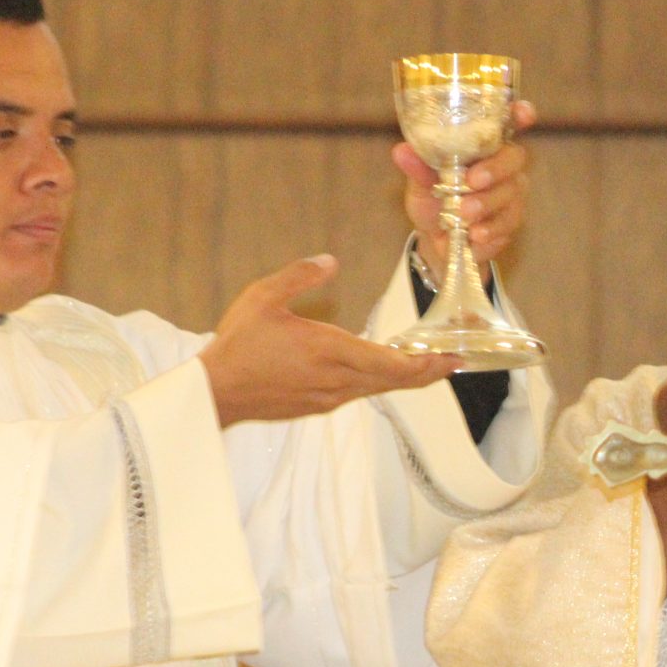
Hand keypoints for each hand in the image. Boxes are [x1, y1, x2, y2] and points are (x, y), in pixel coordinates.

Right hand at [200, 255, 460, 425]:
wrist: (214, 393)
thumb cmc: (238, 344)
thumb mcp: (264, 297)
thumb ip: (299, 276)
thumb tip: (330, 260)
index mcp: (329, 350)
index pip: (391, 362)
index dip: (425, 363)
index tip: (450, 356)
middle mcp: (336, 379)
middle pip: (394, 380)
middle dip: (427, 371)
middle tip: (453, 361)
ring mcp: (328, 397)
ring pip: (378, 389)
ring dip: (404, 377)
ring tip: (425, 364)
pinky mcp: (317, 405)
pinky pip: (358, 393)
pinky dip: (379, 382)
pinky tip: (380, 371)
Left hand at [393, 100, 535, 285]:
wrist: (435, 240)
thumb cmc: (433, 199)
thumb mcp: (420, 183)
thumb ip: (418, 167)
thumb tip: (401, 151)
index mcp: (484, 146)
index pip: (508, 124)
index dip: (519, 115)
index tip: (523, 112)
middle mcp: (503, 165)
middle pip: (515, 158)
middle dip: (495, 169)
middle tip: (471, 181)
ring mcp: (511, 194)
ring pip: (510, 193)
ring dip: (485, 203)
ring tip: (463, 214)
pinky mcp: (510, 222)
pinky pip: (507, 223)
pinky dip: (489, 229)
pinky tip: (474, 235)